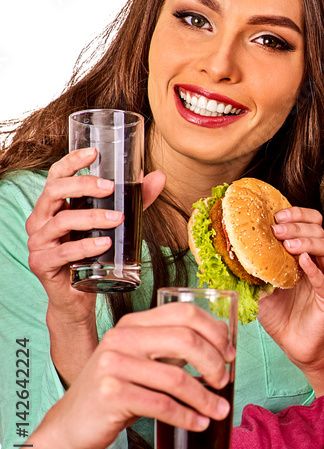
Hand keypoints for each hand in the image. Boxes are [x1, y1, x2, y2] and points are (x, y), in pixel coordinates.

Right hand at [26, 149, 165, 326]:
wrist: (77, 295)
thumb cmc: (93, 253)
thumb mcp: (115, 223)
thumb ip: (135, 200)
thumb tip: (159, 176)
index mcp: (54, 206)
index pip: (56, 176)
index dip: (71, 161)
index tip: (93, 152)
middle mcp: (40, 220)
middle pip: (54, 192)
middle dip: (82, 185)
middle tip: (110, 187)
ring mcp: (39, 242)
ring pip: (60, 221)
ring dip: (91, 217)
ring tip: (117, 219)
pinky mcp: (42, 264)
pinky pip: (63, 252)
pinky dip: (85, 247)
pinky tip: (104, 244)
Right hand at [40, 303, 232, 448]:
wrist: (71, 425)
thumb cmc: (117, 392)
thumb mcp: (143, 361)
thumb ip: (173, 348)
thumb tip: (223, 342)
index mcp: (134, 323)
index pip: (185, 312)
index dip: (215, 332)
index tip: (230, 354)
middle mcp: (122, 338)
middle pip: (186, 339)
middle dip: (215, 363)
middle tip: (225, 382)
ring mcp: (113, 365)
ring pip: (176, 377)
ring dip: (205, 397)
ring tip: (218, 410)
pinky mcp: (110, 394)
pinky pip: (161, 405)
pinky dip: (187, 416)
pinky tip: (198, 424)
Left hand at [258, 206, 323, 370]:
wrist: (293, 345)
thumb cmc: (280, 315)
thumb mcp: (258, 287)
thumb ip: (250, 269)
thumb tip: (224, 253)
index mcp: (304, 255)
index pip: (310, 224)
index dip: (297, 215)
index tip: (277, 216)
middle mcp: (319, 263)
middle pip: (319, 232)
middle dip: (298, 226)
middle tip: (277, 230)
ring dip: (308, 243)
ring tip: (288, 245)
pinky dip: (316, 269)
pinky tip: (302, 262)